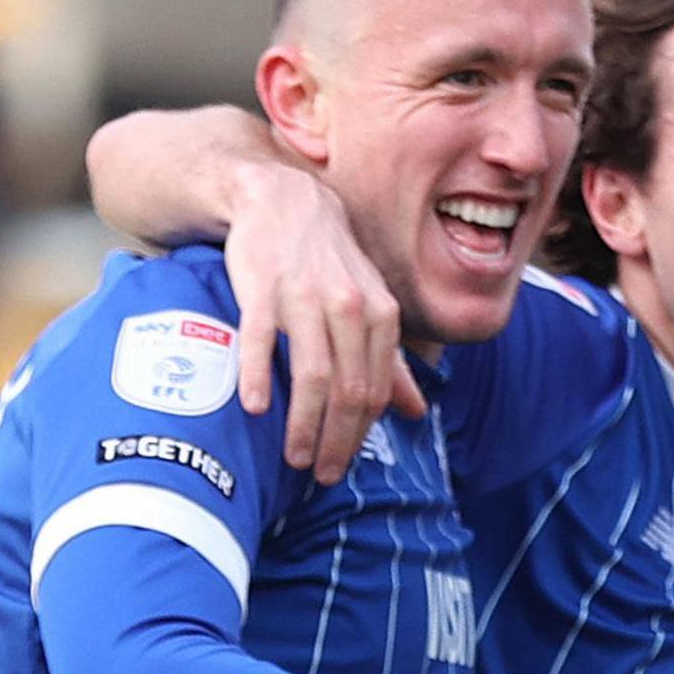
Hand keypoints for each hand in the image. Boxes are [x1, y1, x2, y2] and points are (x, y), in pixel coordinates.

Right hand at [223, 163, 426, 484]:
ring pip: (313, 373)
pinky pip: (261, 339)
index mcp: (379, 315)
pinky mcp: (262, 287)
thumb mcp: (369, 305)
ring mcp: (305, 297)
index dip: (360, 435)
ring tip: (293, 457)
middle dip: (336, 440)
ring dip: (303, 423)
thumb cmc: (327, 262)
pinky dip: (258, 375)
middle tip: (319, 475)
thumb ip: (389, 361)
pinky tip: (256, 407)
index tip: (341, 466)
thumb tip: (417, 412)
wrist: (281, 199)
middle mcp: (350, 307)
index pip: (374, 390)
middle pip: (350, 390)